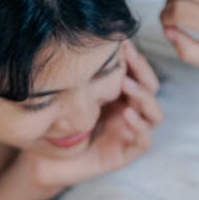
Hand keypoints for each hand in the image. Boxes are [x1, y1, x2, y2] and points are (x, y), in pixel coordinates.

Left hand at [31, 41, 162, 188]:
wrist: (44, 161)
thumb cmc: (55, 125)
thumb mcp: (69, 95)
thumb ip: (82, 75)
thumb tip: (86, 38)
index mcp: (119, 97)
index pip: (140, 74)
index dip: (136, 59)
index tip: (123, 43)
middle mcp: (128, 113)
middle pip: (151, 89)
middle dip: (143, 72)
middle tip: (128, 58)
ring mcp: (129, 134)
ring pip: (155, 114)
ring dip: (144, 97)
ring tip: (126, 85)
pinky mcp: (126, 155)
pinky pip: (145, 141)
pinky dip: (140, 127)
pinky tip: (127, 114)